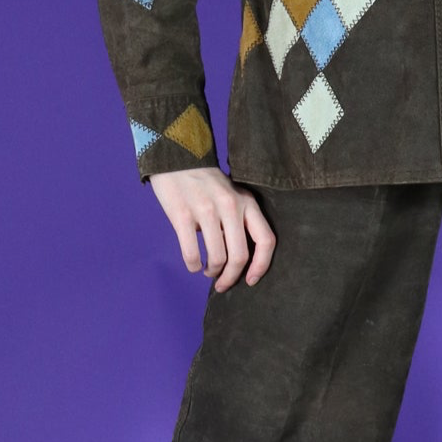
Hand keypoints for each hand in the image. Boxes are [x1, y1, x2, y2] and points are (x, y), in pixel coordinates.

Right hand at [148, 166, 276, 289]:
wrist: (175, 157)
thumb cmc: (205, 182)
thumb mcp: (232, 195)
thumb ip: (240, 220)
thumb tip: (241, 259)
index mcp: (247, 202)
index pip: (266, 240)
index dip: (261, 266)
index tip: (251, 280)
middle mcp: (230, 206)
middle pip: (240, 256)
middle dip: (231, 277)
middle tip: (222, 284)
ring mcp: (206, 210)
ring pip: (217, 258)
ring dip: (212, 271)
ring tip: (207, 270)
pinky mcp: (182, 215)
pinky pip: (192, 252)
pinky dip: (193, 265)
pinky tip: (193, 264)